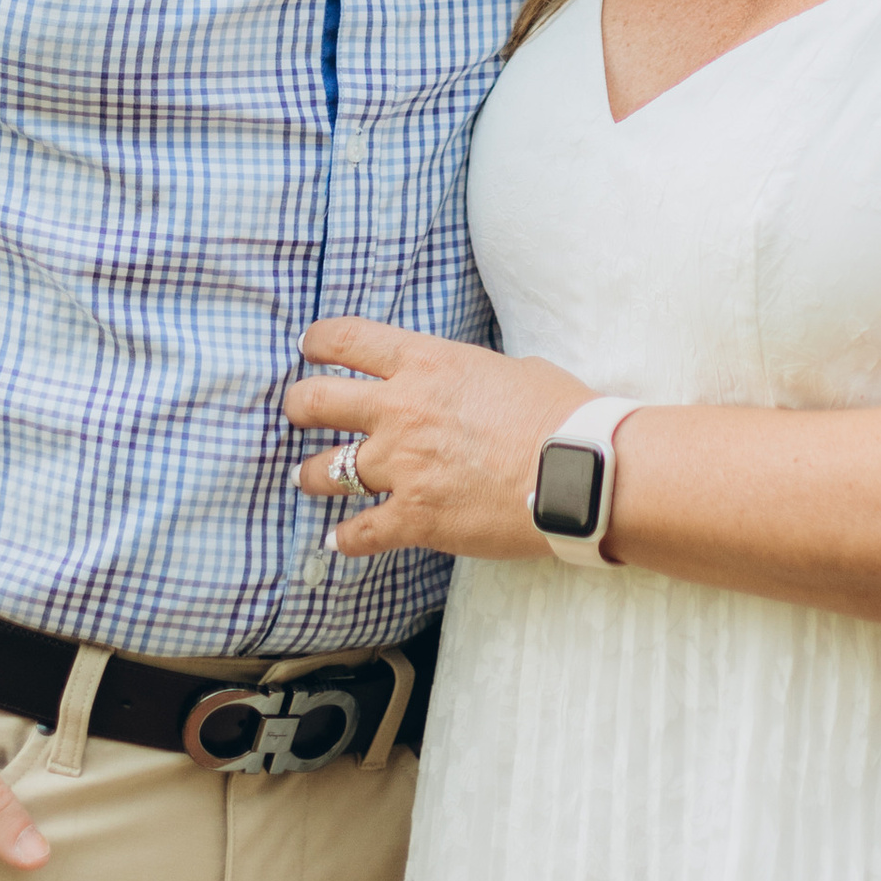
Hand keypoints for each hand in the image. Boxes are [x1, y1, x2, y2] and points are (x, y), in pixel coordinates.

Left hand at [285, 318, 589, 565]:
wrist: (581, 470)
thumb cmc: (560, 414)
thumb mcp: (510, 368)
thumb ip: (471, 373)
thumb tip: (470, 382)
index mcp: (426, 363)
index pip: (347, 340)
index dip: (318, 342)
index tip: (309, 349)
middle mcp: (402, 410)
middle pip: (316, 401)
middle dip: (299, 406)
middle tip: (299, 412)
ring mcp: (403, 466)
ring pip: (324, 469)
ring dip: (312, 474)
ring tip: (309, 477)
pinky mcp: (415, 518)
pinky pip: (359, 532)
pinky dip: (345, 539)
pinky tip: (339, 540)